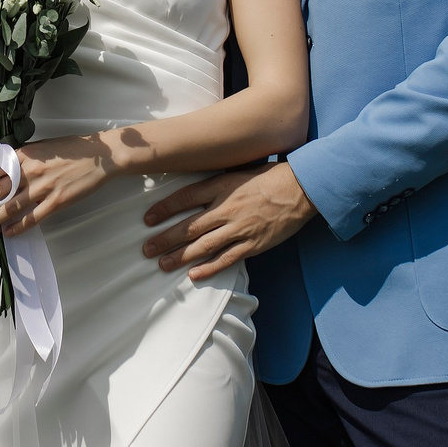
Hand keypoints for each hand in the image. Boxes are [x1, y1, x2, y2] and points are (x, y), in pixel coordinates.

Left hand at [0, 134, 117, 237]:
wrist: (101, 156)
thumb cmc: (71, 150)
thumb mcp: (41, 147)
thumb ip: (22, 160)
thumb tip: (2, 172)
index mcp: (24, 155)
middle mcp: (31, 171)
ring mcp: (44, 187)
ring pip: (11, 207)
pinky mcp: (57, 201)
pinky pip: (33, 218)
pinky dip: (19, 227)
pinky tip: (9, 233)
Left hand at [140, 162, 316, 280]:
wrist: (301, 188)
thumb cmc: (270, 176)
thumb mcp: (238, 171)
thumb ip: (216, 184)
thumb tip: (193, 191)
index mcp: (221, 187)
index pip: (185, 198)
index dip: (164, 208)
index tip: (147, 218)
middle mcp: (226, 209)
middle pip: (188, 227)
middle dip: (164, 239)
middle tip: (146, 249)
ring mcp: (239, 228)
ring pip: (203, 246)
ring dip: (180, 256)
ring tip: (162, 264)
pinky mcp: (253, 244)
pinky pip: (226, 259)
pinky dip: (209, 268)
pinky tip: (193, 275)